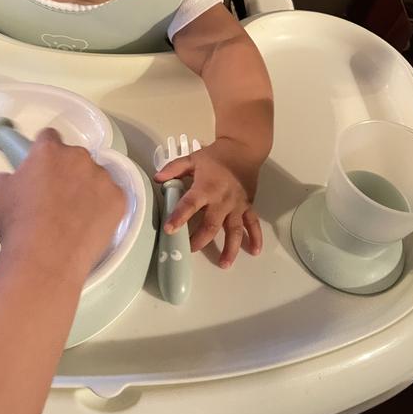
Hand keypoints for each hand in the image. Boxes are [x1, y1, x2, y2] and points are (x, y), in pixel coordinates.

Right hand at [0, 129, 124, 272]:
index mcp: (49, 151)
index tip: (40, 166)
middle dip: (65, 172)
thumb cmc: (18, 226)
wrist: (45, 259)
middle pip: (74, 158)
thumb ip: (7, 176)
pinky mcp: (118, 200)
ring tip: (70, 217)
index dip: (42, 152)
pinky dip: (102, 209)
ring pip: (94, 178)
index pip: (48, 137)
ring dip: (85, 190)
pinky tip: (87, 225)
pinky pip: (111, 198)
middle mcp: (79, 158)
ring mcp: (102, 179)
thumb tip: (13, 179)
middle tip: (52, 197)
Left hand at [154, 137, 262, 267]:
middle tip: (189, 251)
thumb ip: (174, 169)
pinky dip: (255, 237)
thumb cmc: (216, 156)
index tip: (169, 230)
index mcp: (206, 187)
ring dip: (230, 248)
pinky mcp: (248, 206)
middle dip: (200, 240)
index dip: (179, 217)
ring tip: (224, 264)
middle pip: (211, 225)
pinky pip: (253, 224)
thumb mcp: (193, 158)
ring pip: (234, 230)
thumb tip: (157, 179)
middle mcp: (222, 200)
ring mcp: (237, 205)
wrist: (243, 149)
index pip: (190, 204)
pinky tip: (254, 251)